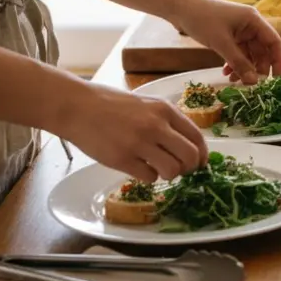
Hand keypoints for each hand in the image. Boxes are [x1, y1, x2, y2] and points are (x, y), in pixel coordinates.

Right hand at [54, 83, 208, 181]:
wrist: (77, 107)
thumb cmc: (111, 105)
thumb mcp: (147, 103)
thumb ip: (167, 120)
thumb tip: (188, 144)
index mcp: (165, 110)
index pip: (197, 137)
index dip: (203, 154)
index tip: (200, 163)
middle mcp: (156, 126)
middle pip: (190, 157)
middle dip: (189, 168)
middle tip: (180, 169)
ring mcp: (139, 143)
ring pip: (172, 170)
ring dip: (169, 174)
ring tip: (157, 168)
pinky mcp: (122, 159)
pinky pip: (149, 177)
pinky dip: (148, 177)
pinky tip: (139, 168)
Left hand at [172, 0, 280, 84]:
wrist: (179, 7)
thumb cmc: (202, 19)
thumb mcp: (221, 43)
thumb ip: (239, 62)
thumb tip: (254, 82)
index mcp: (254, 20)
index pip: (274, 42)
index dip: (278, 61)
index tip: (276, 80)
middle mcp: (250, 25)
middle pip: (262, 51)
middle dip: (257, 68)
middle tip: (250, 85)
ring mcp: (239, 31)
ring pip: (248, 54)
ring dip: (243, 68)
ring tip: (233, 81)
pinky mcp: (229, 35)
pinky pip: (237, 53)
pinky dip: (234, 63)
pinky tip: (226, 72)